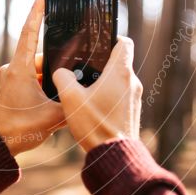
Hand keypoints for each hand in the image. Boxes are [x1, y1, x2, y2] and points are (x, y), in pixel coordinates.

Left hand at [0, 0, 64, 155]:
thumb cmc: (20, 130)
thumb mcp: (53, 116)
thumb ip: (70, 101)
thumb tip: (86, 92)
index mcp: (21, 69)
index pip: (30, 32)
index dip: (37, 11)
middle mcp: (11, 69)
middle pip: (39, 56)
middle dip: (56, 64)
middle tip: (71, 74)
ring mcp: (7, 78)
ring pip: (35, 70)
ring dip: (48, 80)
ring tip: (59, 96)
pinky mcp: (6, 88)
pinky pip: (28, 80)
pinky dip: (40, 86)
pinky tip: (50, 101)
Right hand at [52, 36, 141, 151]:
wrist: (114, 155)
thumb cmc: (95, 125)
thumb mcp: (70, 98)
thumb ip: (62, 78)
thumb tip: (61, 72)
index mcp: (120, 72)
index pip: (125, 42)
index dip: (112, 38)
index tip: (98, 42)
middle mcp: (132, 82)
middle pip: (119, 62)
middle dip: (101, 63)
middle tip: (82, 68)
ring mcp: (134, 98)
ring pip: (119, 80)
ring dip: (104, 81)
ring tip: (85, 90)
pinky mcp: (132, 111)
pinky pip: (121, 95)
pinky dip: (108, 96)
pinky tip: (92, 106)